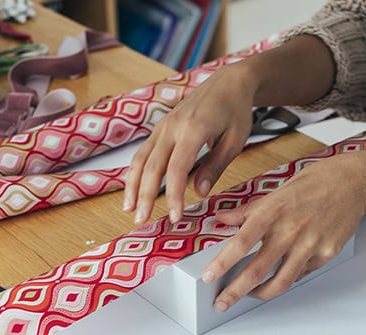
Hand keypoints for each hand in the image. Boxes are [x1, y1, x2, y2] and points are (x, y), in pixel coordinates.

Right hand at [123, 64, 257, 224]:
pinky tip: (133, 190)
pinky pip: (142, 153)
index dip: (174, 195)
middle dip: (145, 196)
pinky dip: (135, 173)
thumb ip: (215, 166)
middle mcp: (172, 127)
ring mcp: (163, 127)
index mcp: (193, 129)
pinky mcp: (160, 129)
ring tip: (130, 210)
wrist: (228, 82)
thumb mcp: (235, 140)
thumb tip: (199, 193)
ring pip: (141, 159)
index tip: (175, 217)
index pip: (177, 169)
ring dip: (133, 186)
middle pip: (152, 167)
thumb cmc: (235, 111)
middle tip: (141, 221)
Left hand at [202, 152, 365, 311]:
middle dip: (235, 292)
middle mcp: (291, 230)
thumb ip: (248, 211)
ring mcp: (310, 245)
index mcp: (273, 211)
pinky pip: (301, 274)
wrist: (352, 183)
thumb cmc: (313, 184)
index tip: (209, 277)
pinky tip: (279, 276)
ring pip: (281, 281)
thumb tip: (221, 218)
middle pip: (258, 270)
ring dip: (260, 294)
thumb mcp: (276, 192)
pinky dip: (287, 278)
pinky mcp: (326, 254)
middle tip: (221, 303)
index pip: (242, 242)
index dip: (223, 262)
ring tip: (248, 296)